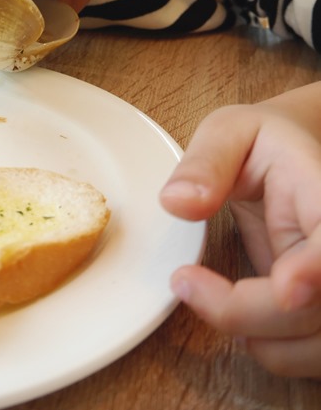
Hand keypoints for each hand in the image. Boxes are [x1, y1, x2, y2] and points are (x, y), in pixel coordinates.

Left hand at [160, 90, 320, 378]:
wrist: (292, 156)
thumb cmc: (263, 141)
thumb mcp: (229, 131)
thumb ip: (206, 162)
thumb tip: (178, 203)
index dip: (318, 271)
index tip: (285, 288)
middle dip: (253, 312)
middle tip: (185, 282)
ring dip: (263, 339)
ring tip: (205, 295)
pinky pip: (314, 353)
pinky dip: (275, 350)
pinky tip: (239, 318)